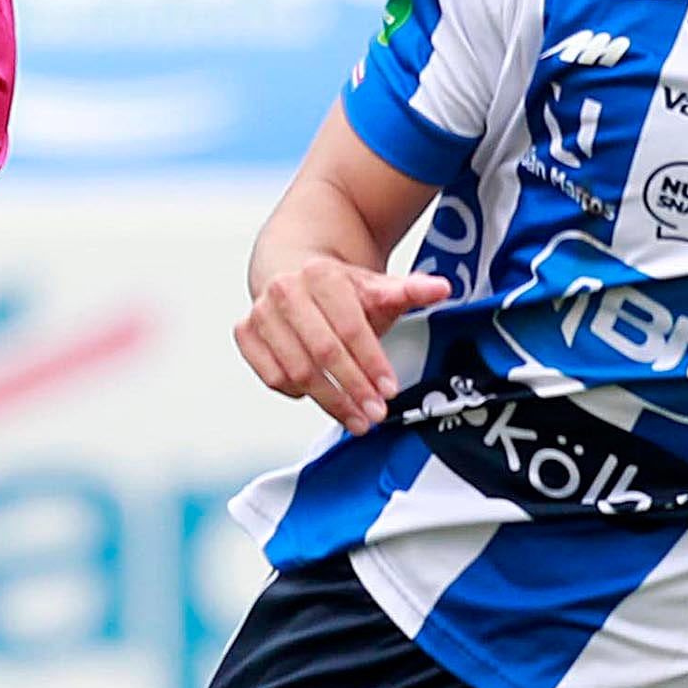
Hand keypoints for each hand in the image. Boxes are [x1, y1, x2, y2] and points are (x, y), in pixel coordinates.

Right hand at [233, 253, 449, 431]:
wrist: (293, 267)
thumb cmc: (339, 287)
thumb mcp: (376, 287)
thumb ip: (409, 290)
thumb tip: (442, 287)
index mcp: (321, 274)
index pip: (350, 327)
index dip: (371, 362)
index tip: (390, 389)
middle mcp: (286, 290)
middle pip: (322, 352)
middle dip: (353, 389)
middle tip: (375, 414)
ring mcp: (261, 312)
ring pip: (296, 370)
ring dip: (329, 400)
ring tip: (356, 419)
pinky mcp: (245, 332)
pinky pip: (272, 375)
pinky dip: (296, 392)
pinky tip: (320, 396)